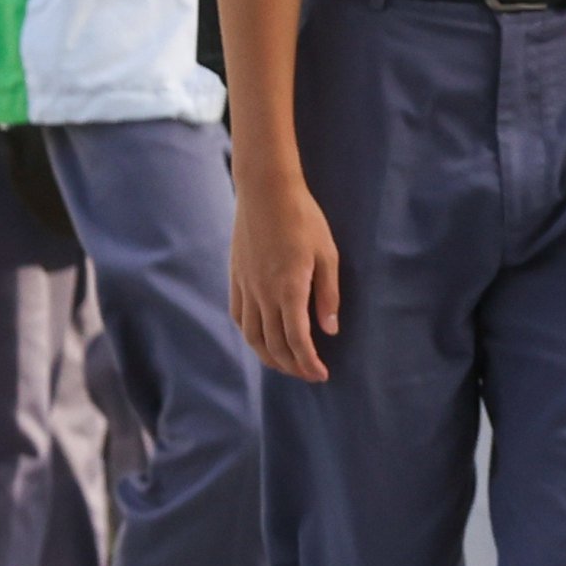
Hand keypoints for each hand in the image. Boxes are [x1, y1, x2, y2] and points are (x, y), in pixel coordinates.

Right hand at [230, 168, 340, 381]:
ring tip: (286, 365)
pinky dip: (250, 336)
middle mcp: (263, 294)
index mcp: (289, 289)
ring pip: (252, 336)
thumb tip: (330, 330)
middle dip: (292, 366)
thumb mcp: (327, 254)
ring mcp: (245, 286)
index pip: (297, 340)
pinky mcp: (236, 278)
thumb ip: (328, 295)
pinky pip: (239, 317)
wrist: (266, 192)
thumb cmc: (303, 219)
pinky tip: (261, 340)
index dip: (308, 363)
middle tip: (309, 374)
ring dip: (269, 357)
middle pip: (274, 345)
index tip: (321, 374)